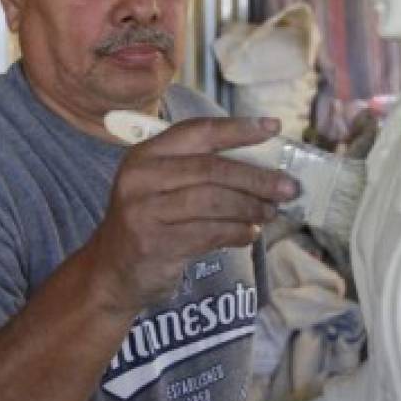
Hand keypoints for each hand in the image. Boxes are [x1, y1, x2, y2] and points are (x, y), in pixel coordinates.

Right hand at [89, 116, 297, 312]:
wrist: (112, 272)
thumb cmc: (150, 222)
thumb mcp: (163, 186)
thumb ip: (201, 170)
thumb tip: (264, 165)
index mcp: (145, 154)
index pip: (198, 132)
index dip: (239, 129)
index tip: (274, 128)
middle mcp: (140, 178)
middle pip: (211, 169)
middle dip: (256, 178)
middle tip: (288, 187)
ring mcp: (145, 212)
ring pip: (213, 202)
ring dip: (250, 207)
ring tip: (271, 213)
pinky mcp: (155, 244)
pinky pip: (209, 234)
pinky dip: (237, 233)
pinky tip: (250, 234)